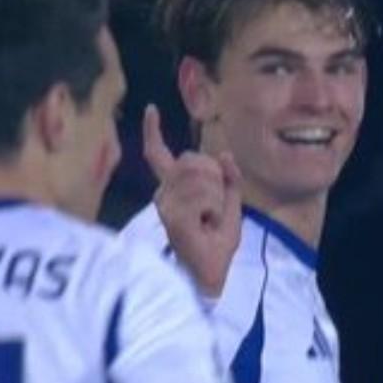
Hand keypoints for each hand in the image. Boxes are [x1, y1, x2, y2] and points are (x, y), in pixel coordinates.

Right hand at [142, 104, 242, 296]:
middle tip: (214, 207)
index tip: (151, 109)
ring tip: (210, 219)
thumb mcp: (231, 207)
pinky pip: (203, 196)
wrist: (210, 273)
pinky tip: (206, 224)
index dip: (154, 131)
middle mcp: (163, 193)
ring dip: (217, 197)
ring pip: (202, 176)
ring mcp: (165, 205)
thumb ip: (230, 180)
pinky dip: (214, 209)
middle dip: (215, 177)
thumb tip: (225, 154)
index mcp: (174, 189)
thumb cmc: (216, 244)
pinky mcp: (172, 217)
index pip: (159, 154)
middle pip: (193, 159)